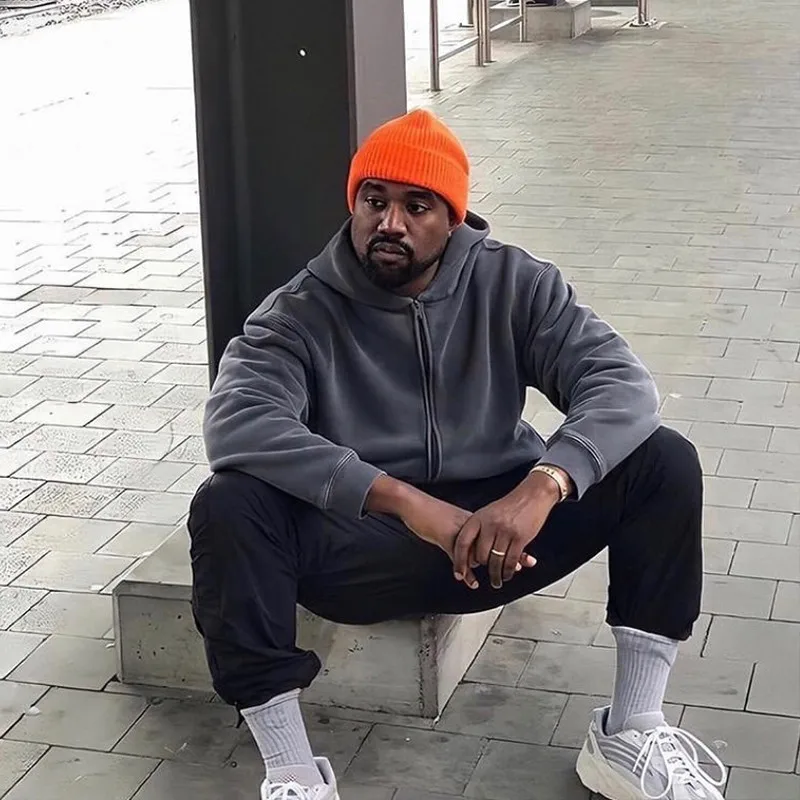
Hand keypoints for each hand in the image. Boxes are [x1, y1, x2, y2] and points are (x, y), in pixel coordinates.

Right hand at [365, 475, 478, 587]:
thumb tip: (468, 548)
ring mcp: (459, 531)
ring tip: (474, 582)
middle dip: (485, 563)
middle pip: (484, 548)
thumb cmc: (429, 512)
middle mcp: (469, 524)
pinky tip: (462, 578)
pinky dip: (461, 571)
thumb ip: (461, 533)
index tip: (490, 565)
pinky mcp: (447, 538)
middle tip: (486, 577)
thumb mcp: (450, 522)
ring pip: (473, 555)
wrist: (413, 504)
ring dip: (472, 570)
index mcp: (472, 519)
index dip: (489, 554)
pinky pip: (458, 559)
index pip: (488, 540)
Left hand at [453, 471, 561, 589]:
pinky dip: (508, 571)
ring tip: (496, 581)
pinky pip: (511, 561)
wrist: (532, 495)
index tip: (458, 573)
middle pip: (480, 555)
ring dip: (496, 575)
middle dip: (483, 567)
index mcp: (478, 518)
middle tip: (486, 573)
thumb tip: (471, 547)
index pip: (463, 542)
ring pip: (495, 561)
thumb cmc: (510, 505)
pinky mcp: (520, 538)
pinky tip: (508, 574)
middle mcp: (490, 525)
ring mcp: (505, 531)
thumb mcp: (488, 512)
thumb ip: (479, 528)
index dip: (459, 560)